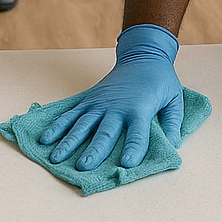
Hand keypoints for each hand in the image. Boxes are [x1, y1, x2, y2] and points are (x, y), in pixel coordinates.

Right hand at [39, 24, 184, 170]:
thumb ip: (173, 123)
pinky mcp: (90, 100)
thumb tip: (173, 145)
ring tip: (57, 158)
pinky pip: (71, 114)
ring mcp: (100, 103)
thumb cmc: (160, 81)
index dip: (134, 148)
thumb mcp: (175, 99)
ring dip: (68, 141)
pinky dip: (58, 126)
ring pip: (82, 124)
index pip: (138, 132)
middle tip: (83, 167)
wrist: (142, 55)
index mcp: (139, 109)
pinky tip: (46, 139)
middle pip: (104, 132)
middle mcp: (117, 107)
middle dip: (93, 150)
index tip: (127, 164)